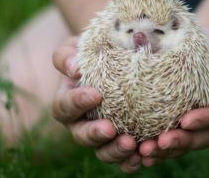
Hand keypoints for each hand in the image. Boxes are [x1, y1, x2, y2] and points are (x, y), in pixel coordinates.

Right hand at [52, 37, 140, 172]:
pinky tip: (143, 155)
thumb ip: (68, 55)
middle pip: (81, 136)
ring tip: (131, 144)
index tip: (95, 94)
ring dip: (115, 151)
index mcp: (69, 101)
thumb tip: (73, 68)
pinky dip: (131, 161)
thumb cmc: (97, 52)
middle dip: (94, 134)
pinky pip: (124, 158)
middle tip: (110, 129)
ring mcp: (102, 136)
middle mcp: (82, 123)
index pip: (65, 106)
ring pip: (102, 151)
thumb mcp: (81, 47)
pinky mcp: (121, 142)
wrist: (119, 58)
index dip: (76, 102)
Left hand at [138, 27, 208, 165]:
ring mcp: (188, 123)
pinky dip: (153, 151)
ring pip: (181, 145)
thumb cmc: (204, 42)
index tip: (185, 120)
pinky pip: (164, 143)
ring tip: (144, 152)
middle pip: (200, 138)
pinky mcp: (170, 124)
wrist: (186, 48)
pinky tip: (136, 154)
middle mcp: (206, 116)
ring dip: (163, 152)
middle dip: (182, 142)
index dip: (205, 120)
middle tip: (160, 143)